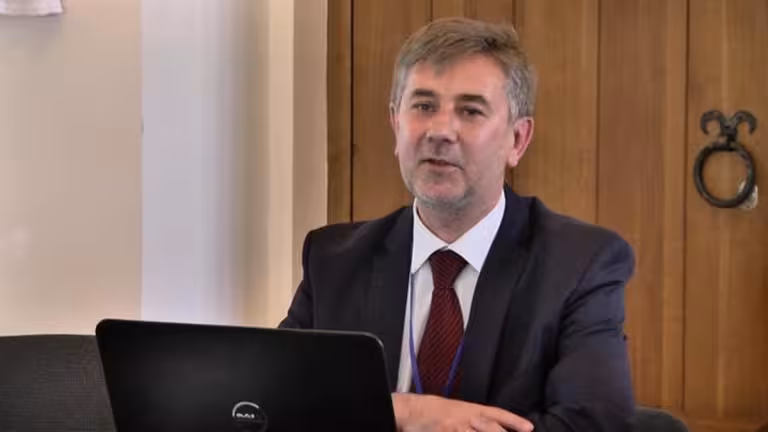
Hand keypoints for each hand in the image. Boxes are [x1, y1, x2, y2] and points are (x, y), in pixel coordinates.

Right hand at [392, 393, 533, 431]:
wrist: (413, 411)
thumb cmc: (438, 412)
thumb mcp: (461, 411)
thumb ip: (479, 420)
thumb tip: (500, 428)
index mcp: (471, 410)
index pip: (496, 415)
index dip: (512, 421)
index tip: (529, 428)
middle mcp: (465, 418)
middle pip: (489, 427)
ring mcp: (454, 427)